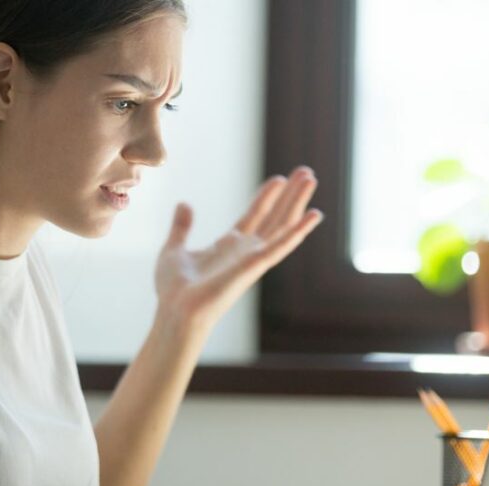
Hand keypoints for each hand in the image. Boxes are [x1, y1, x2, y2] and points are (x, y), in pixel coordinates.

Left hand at [154, 165, 321, 333]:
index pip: (255, 216)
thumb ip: (181, 227)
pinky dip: (298, 230)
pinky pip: (281, 246)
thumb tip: (184, 204)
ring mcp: (253, 259)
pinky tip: (314, 215)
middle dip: (290, 195)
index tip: (279, 179)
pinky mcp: (255, 266)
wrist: (175, 311)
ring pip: (282, 225)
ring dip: (297, 202)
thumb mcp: (174, 249)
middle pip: (275, 217)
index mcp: (229, 247)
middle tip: (306, 172)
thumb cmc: (174, 291)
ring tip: (311, 178)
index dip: (267, 196)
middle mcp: (246, 252)